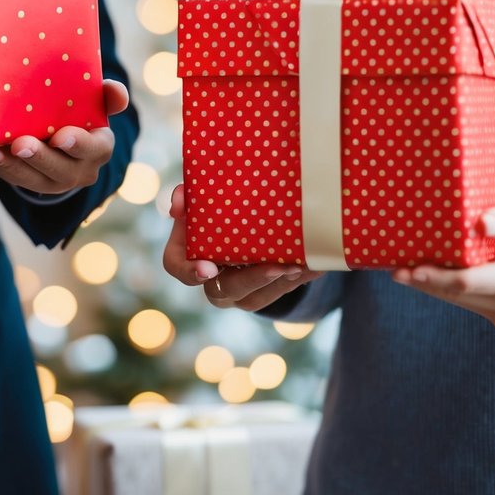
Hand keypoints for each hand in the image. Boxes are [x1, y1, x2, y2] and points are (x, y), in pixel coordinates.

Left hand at [0, 78, 128, 194]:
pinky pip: (10, 177)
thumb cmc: (82, 114)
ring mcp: (52, 182)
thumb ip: (108, 95)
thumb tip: (116, 91)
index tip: (60, 136)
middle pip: (58, 168)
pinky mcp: (29, 182)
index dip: (78, 144)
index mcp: (99, 148)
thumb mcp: (97, 103)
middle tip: (19, 144)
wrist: (66, 139)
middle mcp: (79, 170)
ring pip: (31, 179)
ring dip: (8, 165)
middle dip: (38, 157)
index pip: (92, 148)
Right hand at [163, 183, 323, 309]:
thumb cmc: (214, 211)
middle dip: (252, 279)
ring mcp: (237, 293)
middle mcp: (211, 281)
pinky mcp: (262, 295)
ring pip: (256, 298)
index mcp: (187, 255)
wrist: (237, 229)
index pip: (177, 267)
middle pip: (224, 289)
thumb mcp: (200, 200)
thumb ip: (189, 196)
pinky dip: (299, 279)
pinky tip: (317, 264)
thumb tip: (181, 197)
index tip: (208, 268)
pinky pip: (280, 294)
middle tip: (275, 267)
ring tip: (302, 265)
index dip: (189, 270)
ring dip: (281, 283)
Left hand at [393, 207, 494, 330]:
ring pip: (460, 302)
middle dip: (425, 283)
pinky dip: (448, 291)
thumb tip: (480, 223)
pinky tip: (427, 278)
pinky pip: (469, 304)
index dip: (435, 278)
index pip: (466, 283)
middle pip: (457, 295)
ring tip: (404, 272)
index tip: (409, 270)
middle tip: (395, 270)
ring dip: (432, 288)